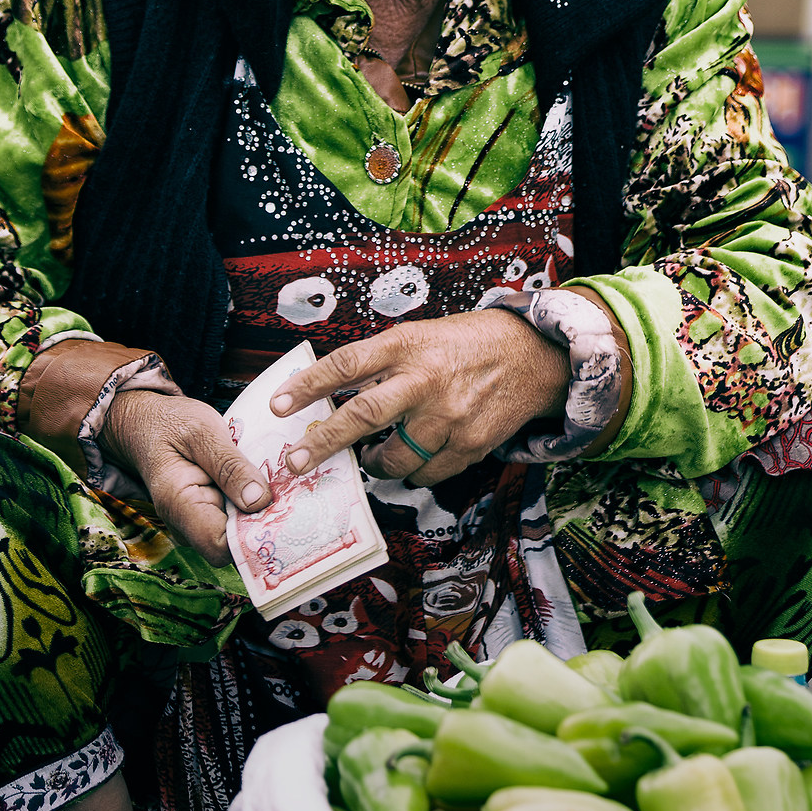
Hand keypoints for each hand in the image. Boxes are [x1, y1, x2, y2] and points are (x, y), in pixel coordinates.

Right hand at [100, 391, 268, 563]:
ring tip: (280, 486)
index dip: (253, 535)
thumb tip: (259, 501)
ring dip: (260, 515)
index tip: (282, 512)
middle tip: (290, 494)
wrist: (146, 423)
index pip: (221, 546)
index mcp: (179, 504)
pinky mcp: (207, 517)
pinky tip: (266, 485)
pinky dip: (253, 507)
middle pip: (233, 545)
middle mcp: (185, 524)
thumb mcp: (203, 431)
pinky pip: (235, 522)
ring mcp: (196, 524)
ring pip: (237, 535)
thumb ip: (230, 466)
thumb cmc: (170, 423)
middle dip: (263, 524)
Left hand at [268, 309, 569, 484]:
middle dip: (323, 444)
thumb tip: (329, 395)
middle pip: (363, 417)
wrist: (533, 357)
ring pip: (393, 459)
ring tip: (373, 456)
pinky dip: (413, 470)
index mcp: (407, 345)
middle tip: (295, 462)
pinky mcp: (471, 445)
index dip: (307, 386)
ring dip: (375, 464)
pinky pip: (427, 473)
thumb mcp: (419, 337)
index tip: (277, 406)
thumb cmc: (465, 345)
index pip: (345, 365)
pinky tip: (415, 456)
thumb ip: (380, 363)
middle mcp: (426, 380)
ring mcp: (450, 417)